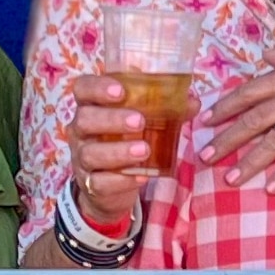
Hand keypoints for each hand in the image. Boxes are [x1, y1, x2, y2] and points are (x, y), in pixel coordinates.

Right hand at [65, 69, 160, 230]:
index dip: (97, 87)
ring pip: (90, 153)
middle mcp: (81, 131)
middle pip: (84, 119)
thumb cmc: (124, 142)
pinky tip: (141, 176)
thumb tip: (193, 101)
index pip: (83, 88)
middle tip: (140, 121)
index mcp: (91, 107)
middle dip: (111, 119)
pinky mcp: (91, 185)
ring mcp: (82, 159)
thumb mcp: (141, 123)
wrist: (109, 187)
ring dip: (118, 151)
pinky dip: (122, 180)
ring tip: (145, 150)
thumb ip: (164, 110)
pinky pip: (101, 182)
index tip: (120, 90)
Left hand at [194, 35, 274, 192]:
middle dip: (226, 139)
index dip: (225, 107)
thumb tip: (268, 54)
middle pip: (253, 120)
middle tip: (204, 156)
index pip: (250, 91)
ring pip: (273, 141)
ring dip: (249, 161)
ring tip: (231, 178)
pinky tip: (272, 188)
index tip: (206, 121)